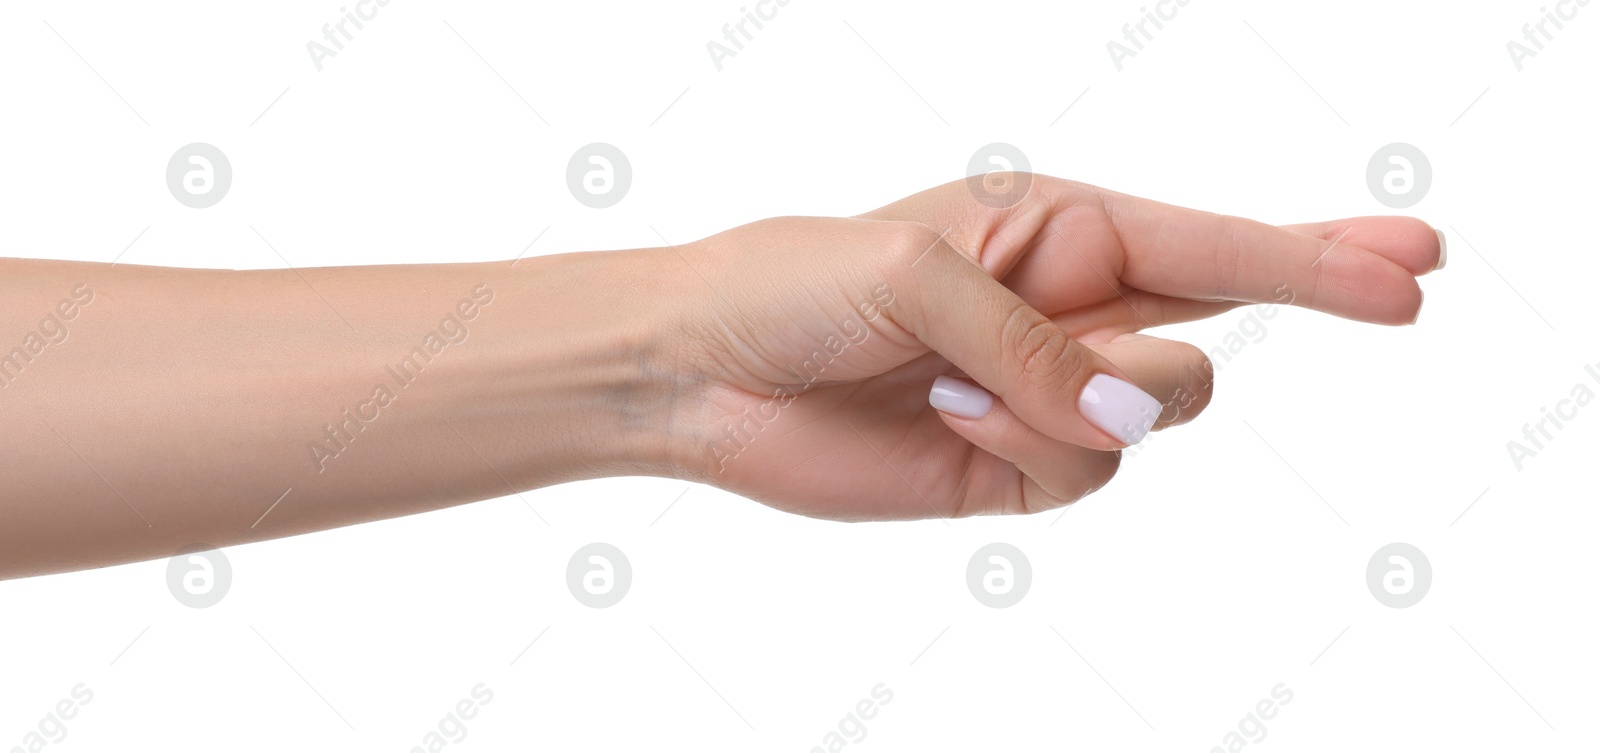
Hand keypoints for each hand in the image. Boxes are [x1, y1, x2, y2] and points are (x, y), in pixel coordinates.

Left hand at [662, 175, 1440, 519]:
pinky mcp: (1015, 466)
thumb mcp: (917, 274)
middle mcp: (1070, 311)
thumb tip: (1128, 414)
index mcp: (1058, 228)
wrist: (703, 375)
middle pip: (1214, 329)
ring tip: (962, 381)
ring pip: (1156, 412)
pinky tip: (947, 415)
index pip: (1216, 243)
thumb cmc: (794, 283)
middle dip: (1257, 318)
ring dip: (1080, 399)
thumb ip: (1037, 340)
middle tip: (1330, 304)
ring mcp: (1049, 395)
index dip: (1321, 253)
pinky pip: (1084, 471)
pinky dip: (1026, 443)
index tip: (1415, 263)